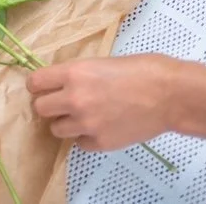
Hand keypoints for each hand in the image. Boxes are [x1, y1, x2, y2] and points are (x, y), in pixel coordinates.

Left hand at [28, 55, 185, 150]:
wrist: (170, 95)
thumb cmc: (142, 70)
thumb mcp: (103, 62)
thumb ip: (79, 74)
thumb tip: (63, 82)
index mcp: (74, 73)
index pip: (35, 82)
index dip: (38, 85)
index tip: (44, 87)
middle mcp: (75, 99)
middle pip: (40, 108)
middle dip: (49, 105)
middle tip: (63, 103)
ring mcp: (86, 123)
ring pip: (56, 129)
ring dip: (66, 122)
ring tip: (84, 115)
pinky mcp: (100, 143)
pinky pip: (79, 142)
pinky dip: (86, 136)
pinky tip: (102, 125)